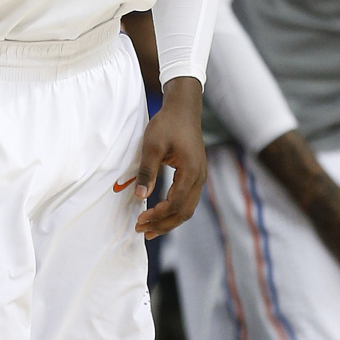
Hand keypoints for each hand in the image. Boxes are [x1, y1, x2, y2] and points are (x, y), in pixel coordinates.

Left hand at [134, 76, 206, 239]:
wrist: (183, 108)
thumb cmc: (167, 124)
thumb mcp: (152, 145)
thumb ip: (147, 171)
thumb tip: (140, 196)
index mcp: (191, 170)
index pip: (176, 203)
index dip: (158, 215)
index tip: (140, 219)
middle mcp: (199, 177)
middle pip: (184, 211)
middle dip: (163, 224)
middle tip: (142, 230)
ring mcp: (199, 176)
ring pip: (187, 208)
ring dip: (169, 220)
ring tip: (150, 229)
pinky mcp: (195, 174)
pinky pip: (187, 199)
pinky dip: (174, 210)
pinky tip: (160, 213)